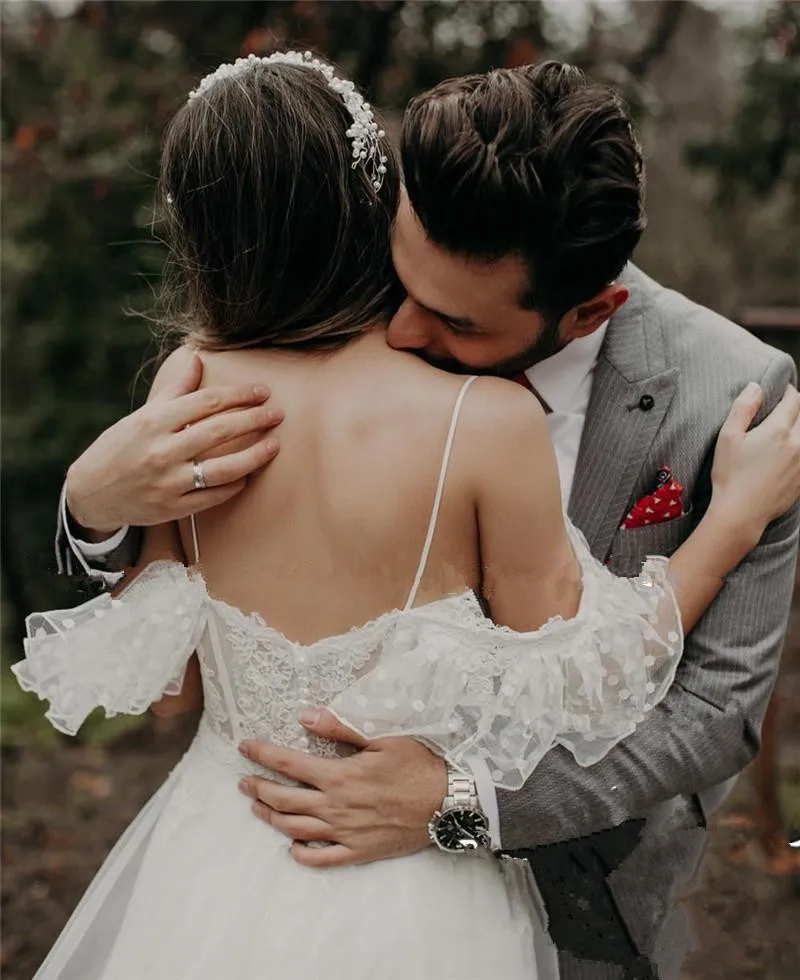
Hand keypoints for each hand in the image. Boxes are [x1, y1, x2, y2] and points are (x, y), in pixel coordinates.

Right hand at [66, 352, 283, 533]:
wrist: (90, 492)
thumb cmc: (121, 446)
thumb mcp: (143, 415)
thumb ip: (175, 390)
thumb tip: (197, 358)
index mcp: (154, 422)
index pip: (207, 402)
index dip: (240, 395)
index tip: (263, 392)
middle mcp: (161, 451)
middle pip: (219, 431)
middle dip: (254, 420)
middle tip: (278, 413)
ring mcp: (167, 482)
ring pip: (222, 469)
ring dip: (254, 456)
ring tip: (274, 446)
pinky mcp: (171, 508)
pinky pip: (212, 496)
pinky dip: (234, 485)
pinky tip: (248, 475)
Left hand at [237, 709, 446, 868]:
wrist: (449, 803)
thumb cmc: (418, 765)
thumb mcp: (382, 737)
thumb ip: (340, 728)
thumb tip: (305, 715)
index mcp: (339, 776)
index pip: (288, 763)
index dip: (262, 754)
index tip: (244, 747)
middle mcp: (335, 807)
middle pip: (283, 799)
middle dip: (258, 788)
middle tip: (244, 781)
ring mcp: (345, 833)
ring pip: (295, 828)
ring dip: (271, 817)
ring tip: (258, 808)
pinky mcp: (358, 851)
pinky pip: (322, 858)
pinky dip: (301, 854)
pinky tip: (292, 847)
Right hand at [711, 382, 799, 539]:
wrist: (741, 513)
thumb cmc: (730, 476)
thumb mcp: (728, 437)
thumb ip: (743, 408)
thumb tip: (756, 386)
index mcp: (778, 430)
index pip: (793, 400)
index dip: (787, 391)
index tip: (781, 391)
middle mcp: (797, 444)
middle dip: (796, 408)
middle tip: (784, 408)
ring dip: (799, 429)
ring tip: (787, 430)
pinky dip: (799, 450)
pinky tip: (789, 453)